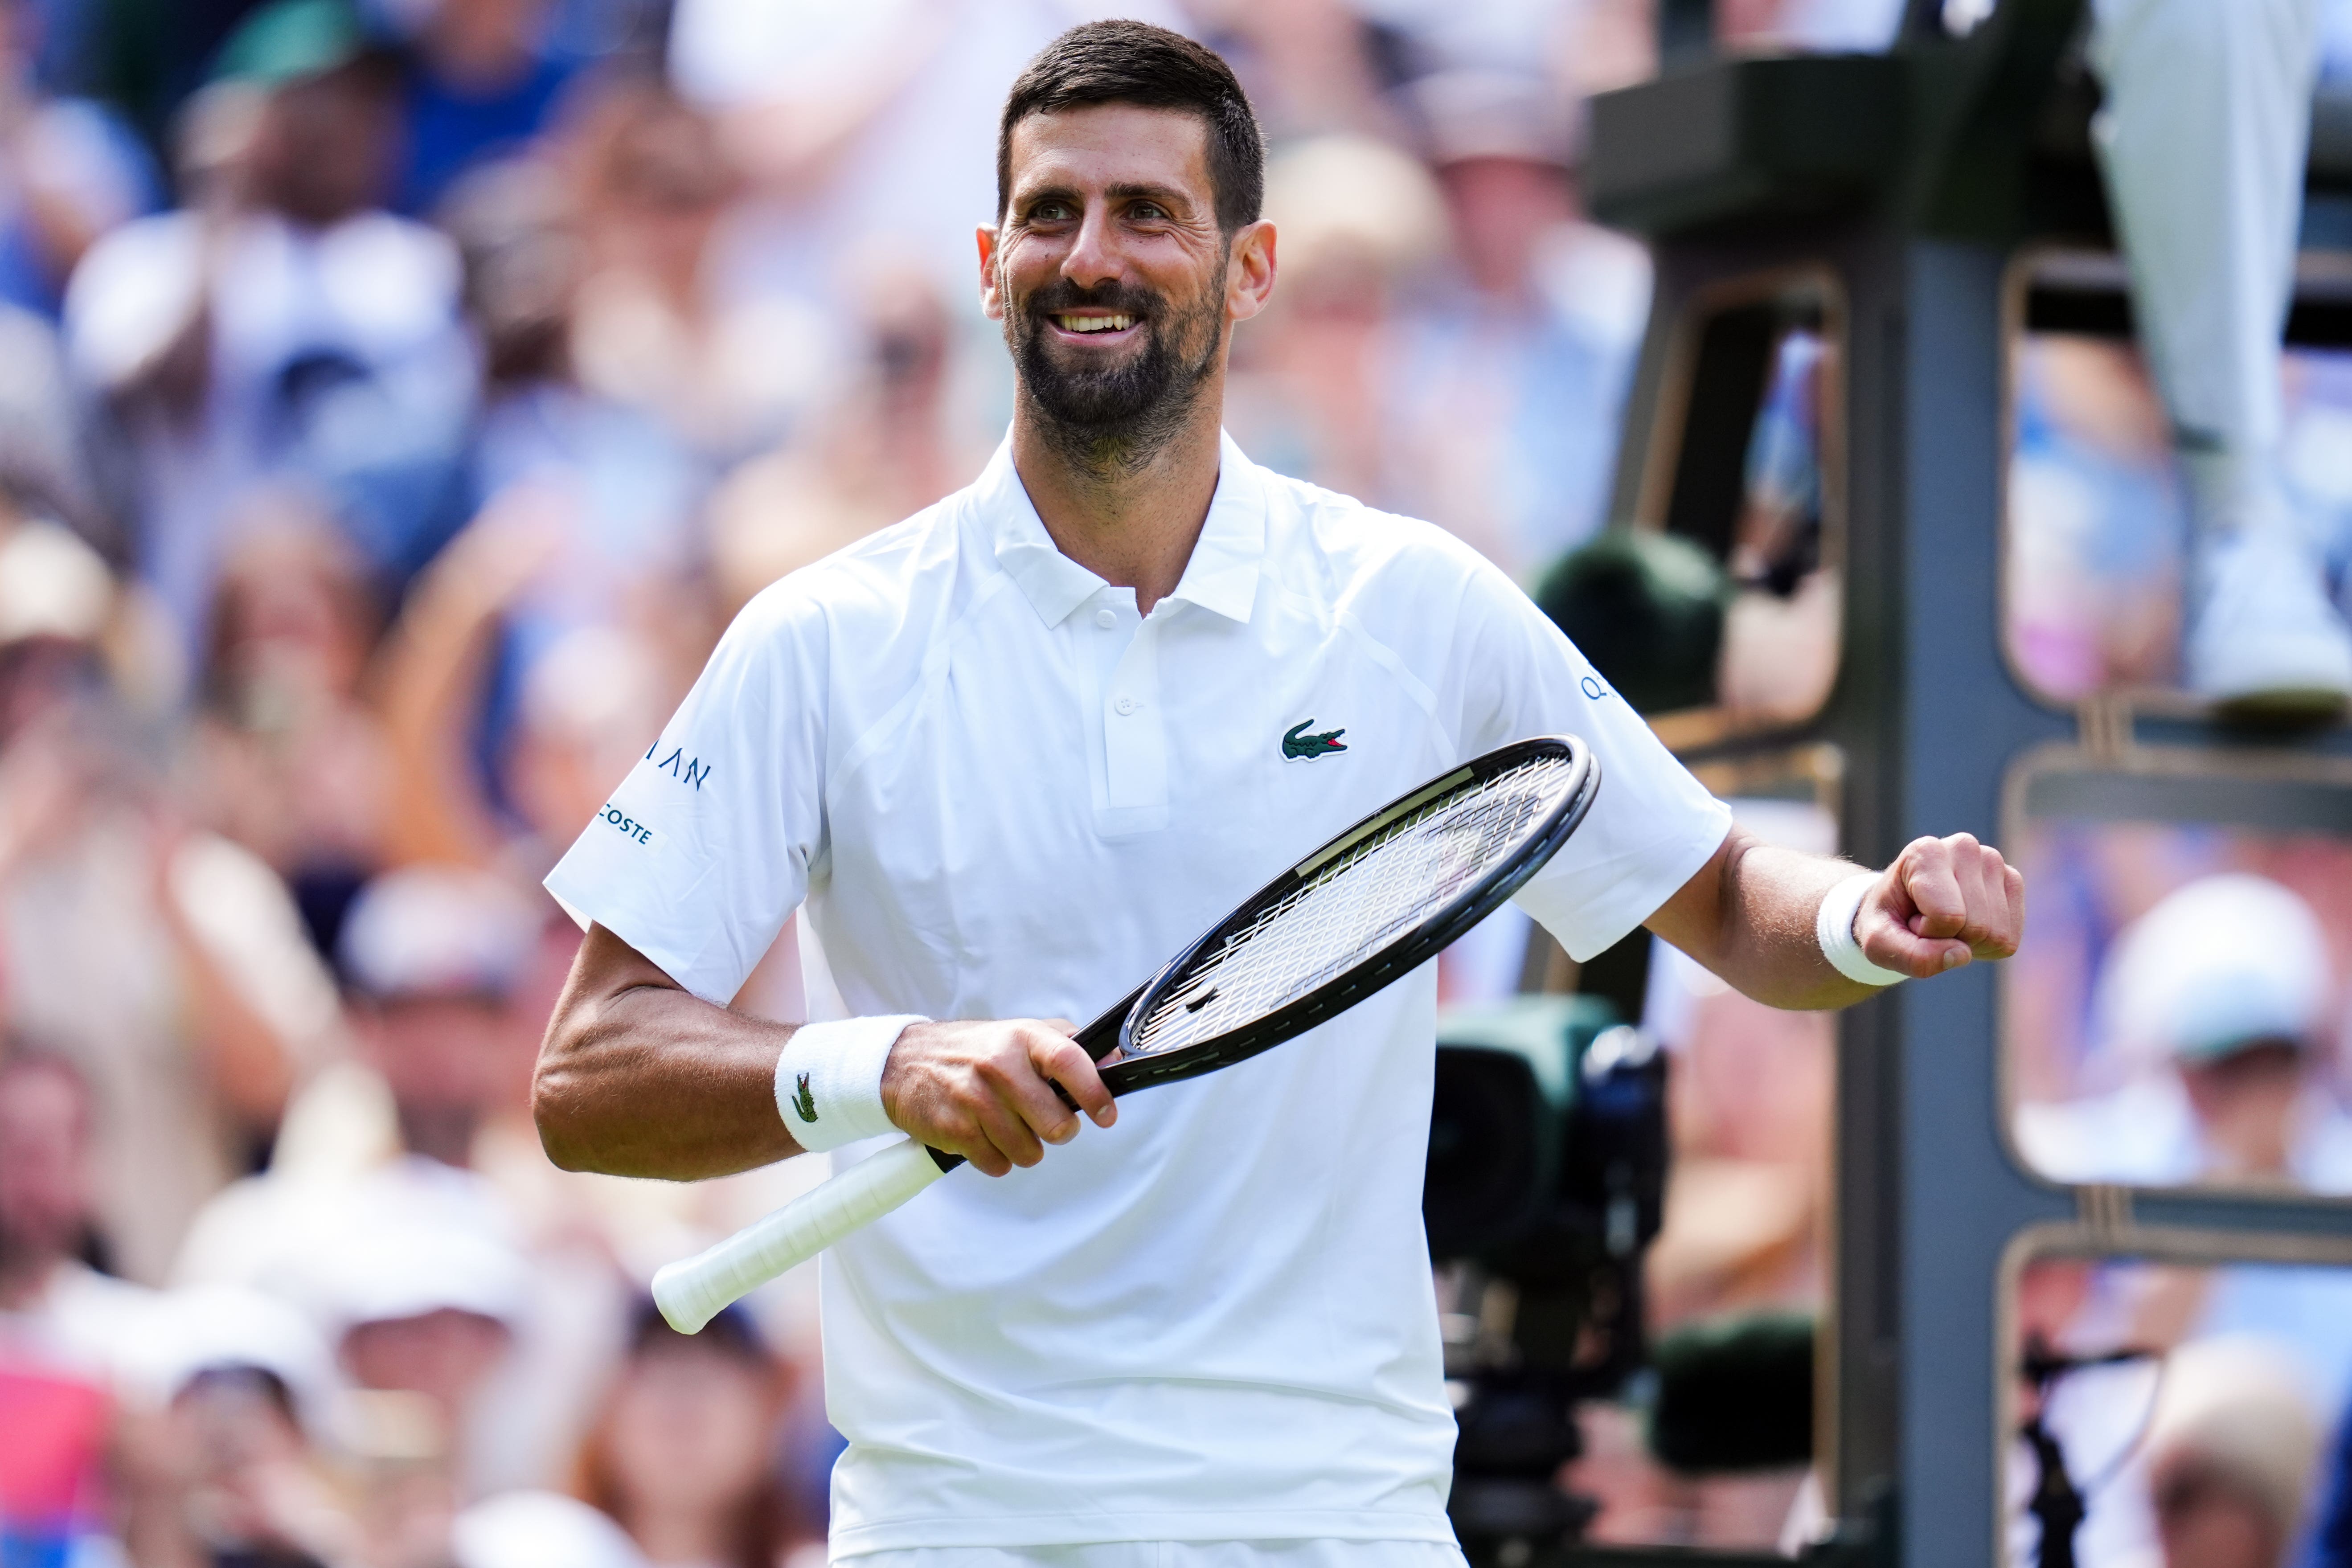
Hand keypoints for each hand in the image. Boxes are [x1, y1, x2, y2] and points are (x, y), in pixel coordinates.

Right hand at [880, 1019, 1115, 1175]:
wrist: (904, 1062)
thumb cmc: (971, 1050)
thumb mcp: (1019, 1034)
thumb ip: (1066, 1044)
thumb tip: (1113, 1061)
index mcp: (1022, 1038)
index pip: (1070, 1062)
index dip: (1095, 1092)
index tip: (1106, 1114)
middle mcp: (999, 1066)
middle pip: (1056, 1124)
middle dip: (1058, 1131)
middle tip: (1046, 1122)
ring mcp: (975, 1100)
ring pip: (1029, 1152)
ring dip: (1025, 1147)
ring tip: (1008, 1125)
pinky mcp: (955, 1130)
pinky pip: (998, 1164)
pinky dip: (997, 1158)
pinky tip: (984, 1134)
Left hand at [1858, 833, 2024, 977]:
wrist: (1899, 909)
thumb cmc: (1887, 922)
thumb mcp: (1880, 944)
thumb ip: (1911, 956)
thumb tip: (1962, 955)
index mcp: (1926, 852)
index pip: (1948, 916)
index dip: (1927, 933)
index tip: (1910, 918)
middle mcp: (1965, 847)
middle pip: (1977, 926)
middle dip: (1949, 938)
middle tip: (1927, 922)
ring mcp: (1993, 862)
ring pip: (1997, 934)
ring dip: (1968, 943)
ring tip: (1944, 922)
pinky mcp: (2012, 881)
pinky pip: (2010, 939)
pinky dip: (1986, 946)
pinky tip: (1966, 926)